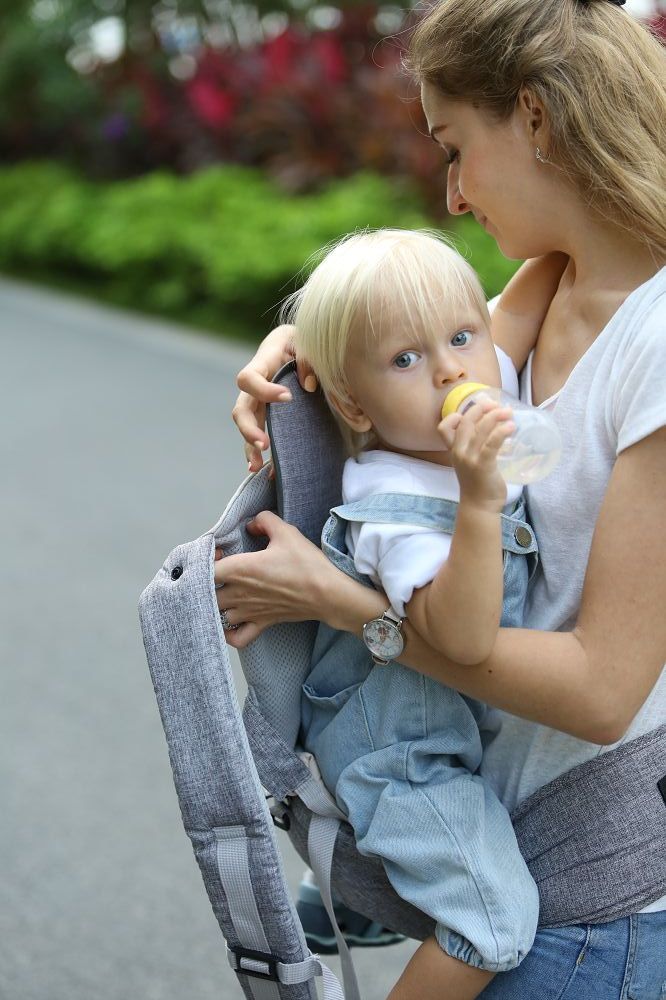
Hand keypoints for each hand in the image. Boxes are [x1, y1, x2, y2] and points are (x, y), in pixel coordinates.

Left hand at [213, 511, 333, 646]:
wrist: (327, 593)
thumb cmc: (305, 563)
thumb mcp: (286, 531)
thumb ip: (264, 521)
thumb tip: (252, 524)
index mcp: (239, 569)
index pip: (205, 569)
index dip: (205, 560)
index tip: (219, 553)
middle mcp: (238, 593)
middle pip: (206, 594)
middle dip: (207, 584)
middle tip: (220, 573)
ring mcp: (248, 612)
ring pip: (218, 614)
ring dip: (217, 605)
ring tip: (225, 594)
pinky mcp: (262, 624)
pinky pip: (237, 638)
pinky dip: (229, 634)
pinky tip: (232, 623)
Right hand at [233, 325, 317, 472]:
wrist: (301, 342)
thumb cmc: (305, 338)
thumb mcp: (308, 340)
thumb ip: (308, 357)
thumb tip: (307, 385)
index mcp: (263, 361)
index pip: (249, 378)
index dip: (263, 390)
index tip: (288, 398)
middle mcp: (256, 384)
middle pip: (241, 408)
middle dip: (249, 428)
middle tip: (265, 444)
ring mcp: (259, 400)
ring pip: (247, 425)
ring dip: (249, 446)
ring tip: (256, 465)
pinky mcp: (267, 412)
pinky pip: (258, 432)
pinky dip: (258, 450)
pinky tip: (263, 468)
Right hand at [438, 398, 513, 510]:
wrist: (479, 506)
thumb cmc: (478, 483)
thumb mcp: (470, 461)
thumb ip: (475, 445)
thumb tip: (494, 426)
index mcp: (453, 450)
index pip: (443, 427)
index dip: (457, 414)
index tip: (477, 410)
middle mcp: (458, 452)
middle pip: (465, 421)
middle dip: (482, 408)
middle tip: (498, 405)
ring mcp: (469, 458)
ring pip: (480, 428)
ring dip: (496, 416)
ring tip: (509, 412)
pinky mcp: (483, 465)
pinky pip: (491, 443)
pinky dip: (502, 431)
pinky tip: (511, 427)